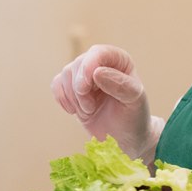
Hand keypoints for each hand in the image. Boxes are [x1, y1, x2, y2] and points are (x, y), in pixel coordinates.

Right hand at [51, 44, 153, 159]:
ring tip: (89, 111)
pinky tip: (74, 111)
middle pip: (78, 64)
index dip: (88, 66)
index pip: (98, 53)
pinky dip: (62, 99)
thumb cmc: (133, 117)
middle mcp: (100, 64)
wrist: (124, 138)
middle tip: (91, 109)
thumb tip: (97, 72)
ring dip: (73, 98)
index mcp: (119, 61)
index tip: (84, 87)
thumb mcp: (134, 101)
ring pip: (65, 75)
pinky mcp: (71, 88)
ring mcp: (84, 76)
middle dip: (80, 90)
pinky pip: (56, 85)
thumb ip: (120, 85)